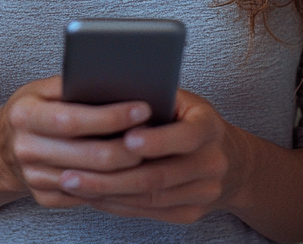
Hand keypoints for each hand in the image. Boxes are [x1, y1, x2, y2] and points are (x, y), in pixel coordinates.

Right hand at [0, 76, 155, 210]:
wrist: (2, 147)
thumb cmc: (33, 107)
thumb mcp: (42, 87)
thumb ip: (72, 84)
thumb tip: (115, 79)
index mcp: (25, 115)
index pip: (73, 119)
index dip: (111, 116)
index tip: (143, 108)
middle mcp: (26, 149)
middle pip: (87, 155)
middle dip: (128, 146)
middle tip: (156, 134)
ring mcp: (34, 178)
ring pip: (91, 180)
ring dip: (125, 169)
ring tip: (151, 152)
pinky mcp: (44, 198)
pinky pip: (86, 196)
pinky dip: (112, 185)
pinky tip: (131, 171)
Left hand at [49, 89, 253, 224]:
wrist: (229, 158)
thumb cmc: (191, 118)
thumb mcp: (182, 99)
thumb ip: (155, 97)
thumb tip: (109, 88)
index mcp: (210, 127)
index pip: (185, 136)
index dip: (156, 140)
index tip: (125, 138)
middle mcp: (212, 164)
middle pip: (158, 176)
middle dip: (111, 176)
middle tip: (72, 171)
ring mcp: (203, 193)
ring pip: (149, 198)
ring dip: (106, 193)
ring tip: (72, 184)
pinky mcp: (190, 213)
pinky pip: (148, 213)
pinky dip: (117, 204)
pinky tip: (91, 196)